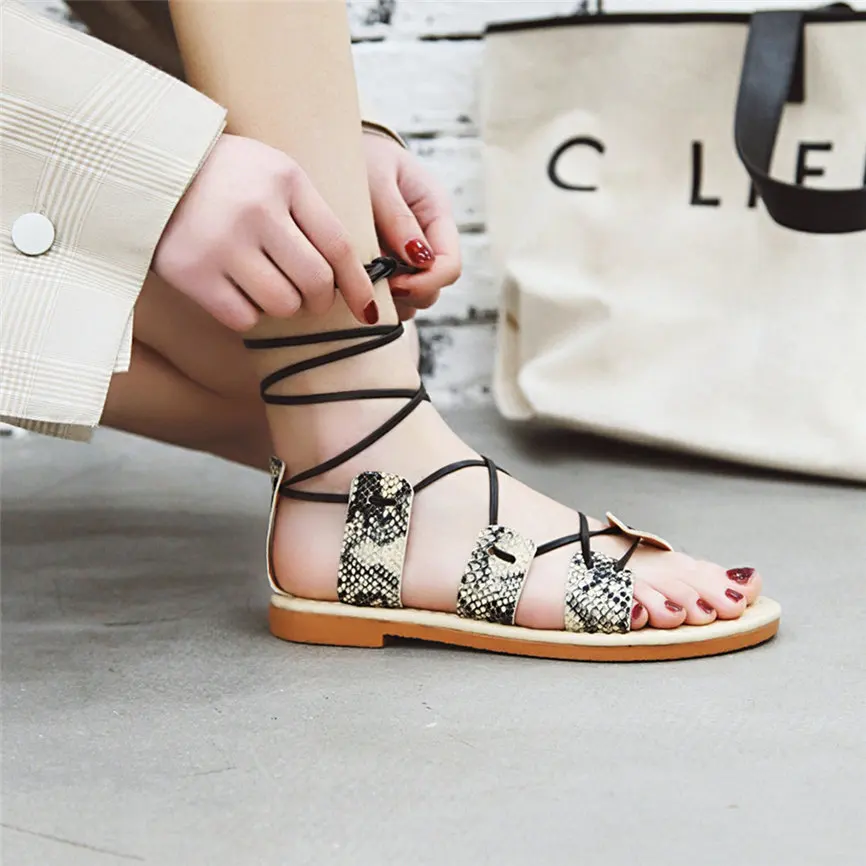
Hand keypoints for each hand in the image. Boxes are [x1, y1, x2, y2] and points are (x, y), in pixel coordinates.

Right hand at [153, 134, 375, 330]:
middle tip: (310, 298)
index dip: (357, 284)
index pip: (338, 245)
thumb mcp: (274, 174)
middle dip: (319, 300)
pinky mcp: (192, 273)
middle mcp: (255, 210)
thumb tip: (351, 276)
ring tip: (266, 284)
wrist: (147, 168)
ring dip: (283, 305)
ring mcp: (221, 243)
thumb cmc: (227, 178)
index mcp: (284, 180)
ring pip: (282, 305)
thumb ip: (311, 215)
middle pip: (315, 282)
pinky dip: (247, 312)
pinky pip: (244, 318)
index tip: (367, 310)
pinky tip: (234, 289)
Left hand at [363, 133, 461, 319]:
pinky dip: (376, 294)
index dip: (426, 282)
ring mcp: (408, 256)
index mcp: (436, 214)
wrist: (337, 149)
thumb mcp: (378, 177)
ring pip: (412, 298)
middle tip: (371, 283)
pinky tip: (354, 279)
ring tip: (360, 280)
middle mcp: (428, 239)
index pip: (450, 265)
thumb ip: (398, 217)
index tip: (393, 284)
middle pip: (433, 288)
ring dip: (390, 298)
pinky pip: (391, 294)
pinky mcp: (388, 265)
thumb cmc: (361, 156)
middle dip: (407, 293)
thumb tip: (420, 259)